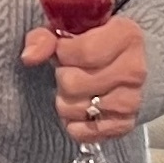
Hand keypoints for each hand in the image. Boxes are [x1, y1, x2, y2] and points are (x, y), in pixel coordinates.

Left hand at [21, 16, 147, 142]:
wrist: (126, 65)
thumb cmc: (93, 43)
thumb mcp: (68, 30)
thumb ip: (44, 38)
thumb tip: (29, 56)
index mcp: (125, 36)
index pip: (84, 52)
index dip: (62, 53)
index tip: (63, 50)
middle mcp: (134, 70)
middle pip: (74, 83)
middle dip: (62, 76)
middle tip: (70, 70)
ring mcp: (132, 100)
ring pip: (76, 109)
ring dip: (65, 100)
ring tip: (75, 89)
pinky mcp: (124, 125)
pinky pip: (82, 132)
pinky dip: (73, 123)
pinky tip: (80, 107)